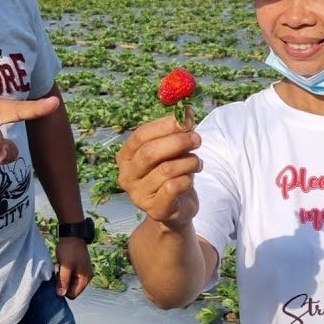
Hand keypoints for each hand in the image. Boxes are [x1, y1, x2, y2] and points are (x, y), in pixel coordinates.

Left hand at [55, 237, 92, 298]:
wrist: (72, 235)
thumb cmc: (69, 250)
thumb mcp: (65, 266)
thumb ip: (63, 281)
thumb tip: (61, 295)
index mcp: (85, 278)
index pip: (73, 294)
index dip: (64, 290)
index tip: (59, 279)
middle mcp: (86, 277)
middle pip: (72, 289)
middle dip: (64, 283)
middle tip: (59, 272)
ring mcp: (83, 272)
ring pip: (71, 283)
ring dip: (64, 278)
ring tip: (60, 268)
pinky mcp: (79, 268)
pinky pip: (71, 276)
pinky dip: (65, 273)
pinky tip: (62, 266)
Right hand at [116, 115, 202, 229]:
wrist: (175, 209)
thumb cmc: (171, 174)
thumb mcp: (171, 151)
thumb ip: (175, 133)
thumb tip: (187, 113)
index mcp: (126, 157)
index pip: (140, 136)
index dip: (164, 126)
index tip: (185, 120)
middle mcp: (127, 176)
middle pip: (150, 152)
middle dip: (177, 142)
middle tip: (196, 139)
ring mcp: (138, 195)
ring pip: (166, 170)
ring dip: (188, 162)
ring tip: (197, 163)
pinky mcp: (155, 210)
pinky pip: (172, 188)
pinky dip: (187, 180)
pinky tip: (190, 179)